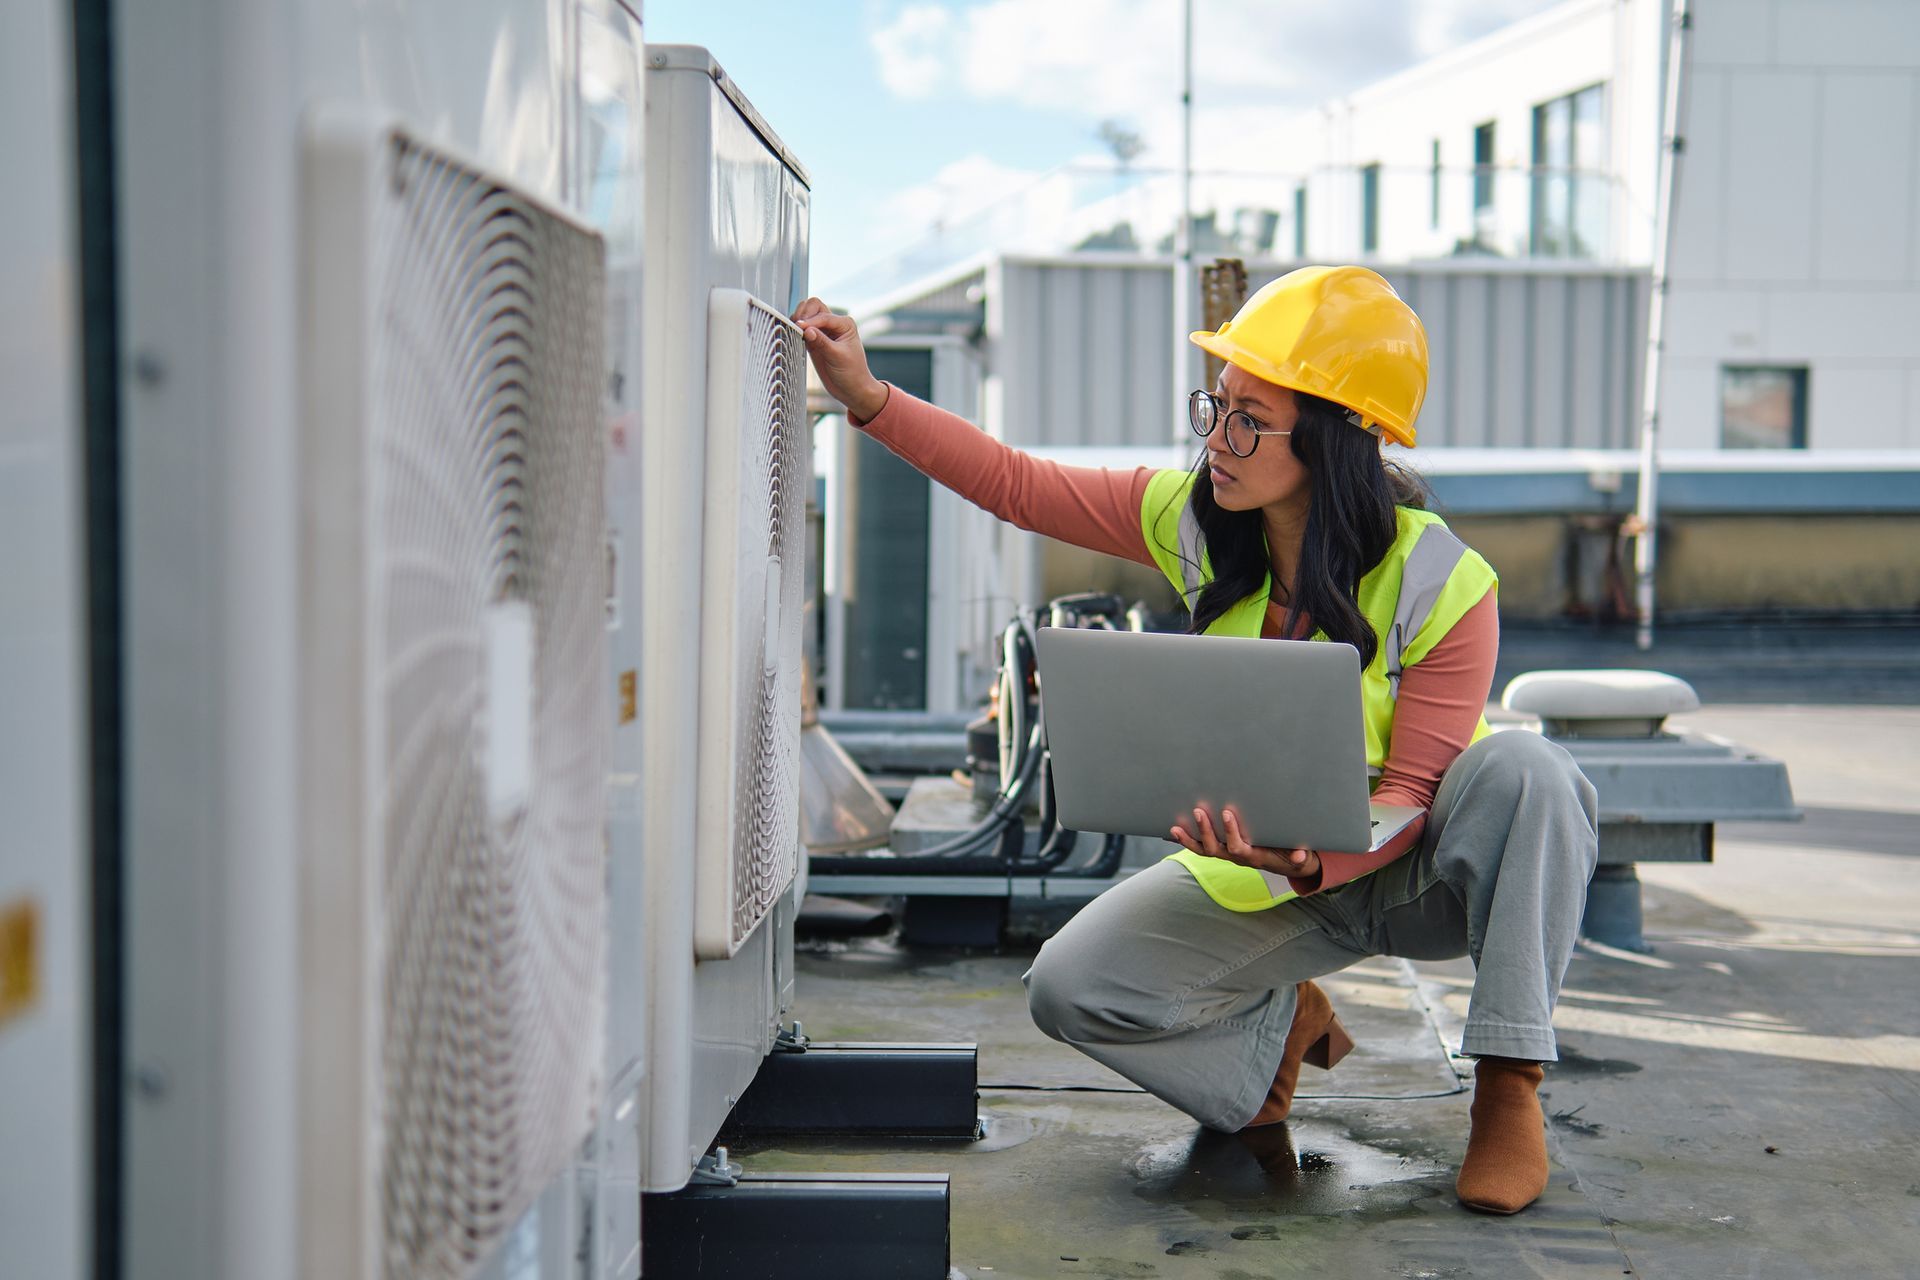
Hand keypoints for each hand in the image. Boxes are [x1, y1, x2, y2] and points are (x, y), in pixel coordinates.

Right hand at [792, 297, 888, 420]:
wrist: (851, 390)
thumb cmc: (852, 373)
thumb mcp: (837, 357)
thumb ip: (821, 342)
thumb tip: (806, 329)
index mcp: (845, 324)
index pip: (823, 316)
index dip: (810, 321)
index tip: (799, 328)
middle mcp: (834, 324)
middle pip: (814, 306)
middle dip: (804, 314)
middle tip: (796, 327)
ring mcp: (823, 332)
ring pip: (806, 315)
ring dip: (799, 320)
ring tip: (795, 332)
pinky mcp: (814, 342)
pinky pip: (802, 330)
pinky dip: (796, 330)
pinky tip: (794, 338)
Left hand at [1169, 806, 1321, 881]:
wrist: (1285, 863)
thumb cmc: (1292, 855)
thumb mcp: (1299, 857)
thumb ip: (1300, 856)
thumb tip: (1301, 855)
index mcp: (1253, 856)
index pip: (1238, 848)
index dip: (1231, 833)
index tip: (1227, 813)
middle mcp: (1236, 856)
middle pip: (1215, 849)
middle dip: (1205, 832)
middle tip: (1199, 811)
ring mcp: (1227, 853)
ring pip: (1203, 850)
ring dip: (1188, 839)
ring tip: (1174, 827)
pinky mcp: (1221, 849)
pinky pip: (1200, 847)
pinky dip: (1186, 840)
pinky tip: (1170, 832)